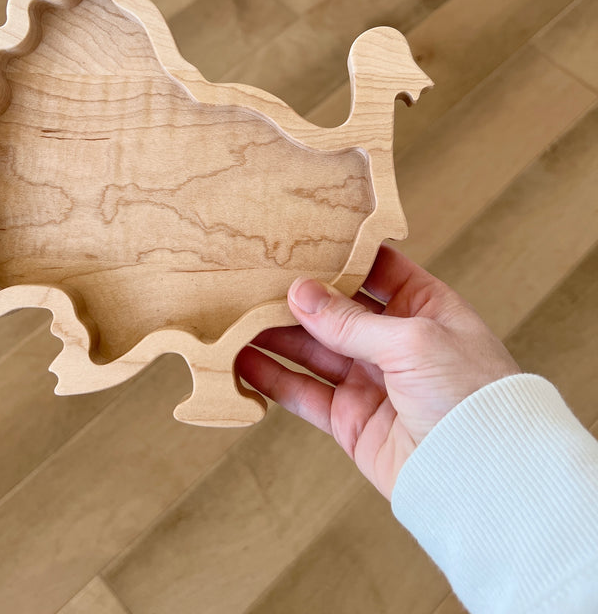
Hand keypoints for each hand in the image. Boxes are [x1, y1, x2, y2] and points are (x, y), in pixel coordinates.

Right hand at [236, 244, 520, 499]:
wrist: (482, 479)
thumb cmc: (471, 397)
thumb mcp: (414, 341)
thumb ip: (350, 320)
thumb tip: (299, 293)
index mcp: (424, 308)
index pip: (376, 269)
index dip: (340, 255)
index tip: (300, 239)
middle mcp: (395, 341)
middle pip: (335, 310)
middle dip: (297, 297)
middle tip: (253, 280)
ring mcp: (371, 380)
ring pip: (312, 349)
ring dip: (275, 335)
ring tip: (236, 317)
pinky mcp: (350, 419)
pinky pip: (304, 392)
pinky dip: (273, 378)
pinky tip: (243, 361)